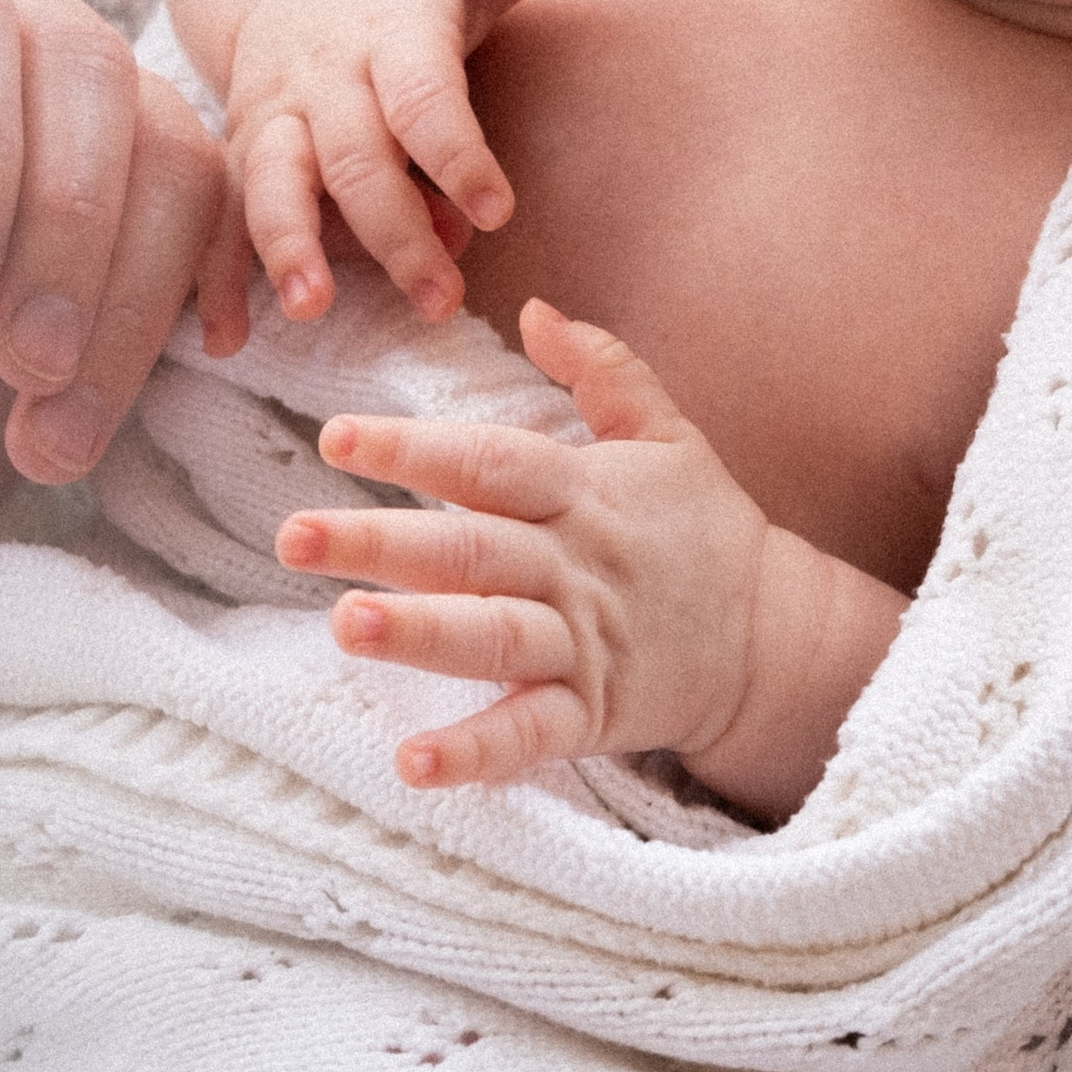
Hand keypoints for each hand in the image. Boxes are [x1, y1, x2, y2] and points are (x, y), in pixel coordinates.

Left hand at [0, 0, 233, 561]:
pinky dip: (177, 321)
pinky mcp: (130, 208)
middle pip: (81, 61)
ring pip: (165, 147)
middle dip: (66, 227)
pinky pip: (209, 222)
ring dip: (125, 303)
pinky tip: (109, 409)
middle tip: (14, 367)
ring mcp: (61, 116)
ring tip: (43, 437)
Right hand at [226, 0, 616, 325]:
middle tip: (439, 300)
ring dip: (289, 245)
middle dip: (393, 230)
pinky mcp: (237, 150)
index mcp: (391, 28)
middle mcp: (325, 74)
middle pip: (356, 157)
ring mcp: (273, 114)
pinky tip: (232, 336)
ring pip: (273, 181)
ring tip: (312, 308)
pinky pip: (222, 213)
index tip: (496, 211)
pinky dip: (221, 274)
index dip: (456, 152)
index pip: (424, 95)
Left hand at [272, 298, 771, 784]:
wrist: (779, 639)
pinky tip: (412, 763)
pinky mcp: (593, 714)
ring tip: (346, 626)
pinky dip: (475, 752)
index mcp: (585, 492)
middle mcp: (577, 567)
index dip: (415, 448)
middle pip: (471, 550)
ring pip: (495, 637)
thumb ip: (603, 369)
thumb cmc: (705, 530)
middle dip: (380, 543)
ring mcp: (586, 644)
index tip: (337, 439)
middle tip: (292, 536)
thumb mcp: (668, 433)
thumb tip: (536, 308)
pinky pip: (530, 734)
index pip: (490, 462)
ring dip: (420, 634)